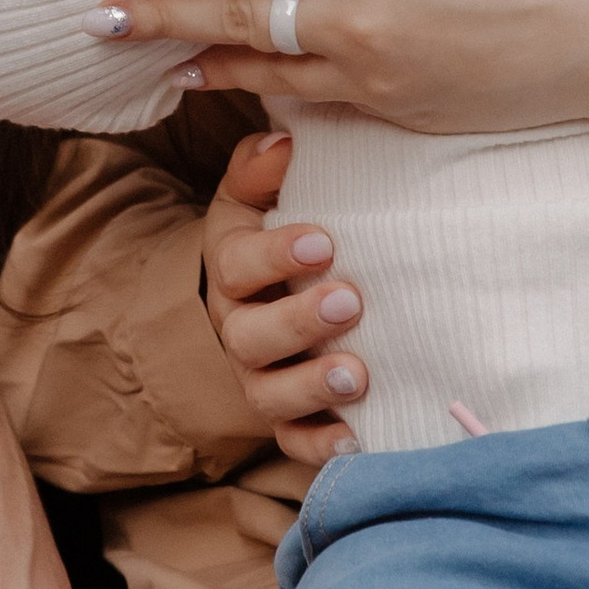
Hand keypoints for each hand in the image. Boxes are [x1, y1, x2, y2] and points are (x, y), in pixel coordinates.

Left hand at [91, 0, 588, 136]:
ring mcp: (371, 75)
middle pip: (233, 15)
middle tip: (100, 12)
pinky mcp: (391, 115)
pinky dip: (259, 90)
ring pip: (260, 68)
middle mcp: (354, 18)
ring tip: (149, 54)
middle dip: (161, 12)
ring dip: (196, 60)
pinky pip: (308, 100)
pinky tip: (224, 83)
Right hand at [198, 129, 367, 464]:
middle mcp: (238, 327)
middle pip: (249, 336)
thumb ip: (264, 166)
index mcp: (231, 266)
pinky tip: (354, 437)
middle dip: (297, 322)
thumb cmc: (281, 229)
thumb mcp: (260, 192)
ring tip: (356, 374)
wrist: (272, 292)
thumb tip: (284, 143)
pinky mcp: (287, 419)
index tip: (324, 241)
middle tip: (349, 301)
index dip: (275, 255)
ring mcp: (261, 377)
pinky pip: (294, 441)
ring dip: (311, 386)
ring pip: (269, 393)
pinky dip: (320, 445)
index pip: (237, 263)